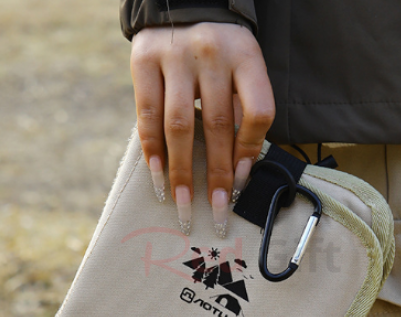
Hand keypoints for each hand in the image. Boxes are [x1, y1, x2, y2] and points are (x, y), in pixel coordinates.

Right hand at [131, 22, 274, 236]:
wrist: (181, 6)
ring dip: (181, 170)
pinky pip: (147, 114)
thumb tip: (237, 171)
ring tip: (183, 203)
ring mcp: (175, 56)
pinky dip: (152, 149)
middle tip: (216, 212)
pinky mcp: (143, 60)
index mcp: (246, 57)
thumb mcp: (241, 70)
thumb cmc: (219, 54)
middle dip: (216, 175)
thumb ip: (241, 111)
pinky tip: (157, 176)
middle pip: (217, 125)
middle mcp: (212, 53)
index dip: (249, 151)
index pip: (257, 112)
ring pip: (180, 125)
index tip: (239, 181)